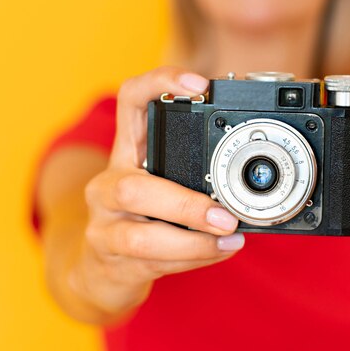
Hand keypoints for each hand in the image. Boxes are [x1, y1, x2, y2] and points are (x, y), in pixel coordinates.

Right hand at [72, 66, 244, 317]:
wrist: (99, 267)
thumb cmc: (142, 215)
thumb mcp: (163, 181)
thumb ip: (193, 170)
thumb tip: (250, 175)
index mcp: (127, 150)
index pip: (131, 99)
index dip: (160, 83)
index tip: (201, 85)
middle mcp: (108, 182)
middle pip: (133, 189)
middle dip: (185, 205)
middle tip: (226, 215)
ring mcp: (103, 223)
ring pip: (140, 236)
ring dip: (193, 242)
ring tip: (229, 238)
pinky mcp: (109, 259)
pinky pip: (152, 262)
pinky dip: (192, 258)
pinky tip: (220, 250)